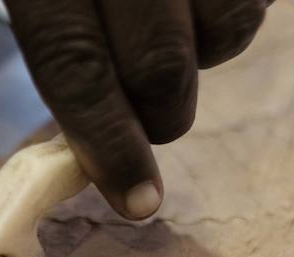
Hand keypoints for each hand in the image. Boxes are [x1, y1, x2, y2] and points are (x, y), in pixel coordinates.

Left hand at [4, 0, 270, 218]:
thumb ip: (62, 44)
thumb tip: (93, 142)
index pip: (75, 64)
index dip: (106, 142)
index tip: (136, 200)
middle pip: (159, 66)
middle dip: (160, 118)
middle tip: (153, 120)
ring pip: (227, 32)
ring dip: (205, 55)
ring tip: (174, 19)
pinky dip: (230, 12)